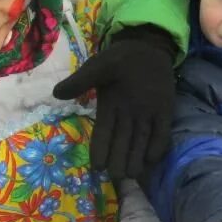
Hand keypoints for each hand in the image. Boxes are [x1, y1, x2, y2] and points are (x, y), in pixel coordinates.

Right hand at [52, 25, 177, 180]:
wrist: (146, 47)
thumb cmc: (119, 58)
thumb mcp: (97, 67)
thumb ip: (80, 81)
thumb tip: (57, 94)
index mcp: (108, 110)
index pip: (103, 136)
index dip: (100, 152)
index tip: (97, 167)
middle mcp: (127, 118)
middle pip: (121, 145)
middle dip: (118, 161)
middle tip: (115, 175)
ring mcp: (146, 116)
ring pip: (140, 143)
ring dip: (136, 159)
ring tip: (131, 173)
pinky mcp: (164, 112)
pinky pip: (162, 133)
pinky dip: (158, 146)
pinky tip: (152, 158)